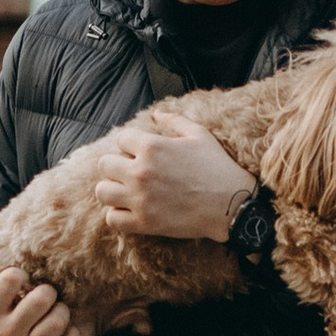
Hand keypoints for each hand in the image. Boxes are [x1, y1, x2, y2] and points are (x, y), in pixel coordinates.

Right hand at [0, 265, 84, 335]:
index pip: (10, 279)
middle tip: (45, 295)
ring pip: (58, 322)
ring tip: (55, 312)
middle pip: (41, 299)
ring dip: (61, 312)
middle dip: (47, 292)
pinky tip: (63, 331)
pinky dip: (72, 334)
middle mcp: (7, 335)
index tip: (21, 281)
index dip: (19, 274)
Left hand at [90, 116, 253, 243]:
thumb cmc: (218, 167)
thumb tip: (155, 112)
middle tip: (131, 172)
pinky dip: (117, 214)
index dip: (130, 145)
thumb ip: (174, 121)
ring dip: (112, 189)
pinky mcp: (144, 223)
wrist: (232, 205)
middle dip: (117, 166)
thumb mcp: (199, 135)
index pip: (120, 139)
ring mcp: (139, 199)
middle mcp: (140, 172)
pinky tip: (130, 210)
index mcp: (152, 147)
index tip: (141, 153)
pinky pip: (112, 219)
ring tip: (126, 191)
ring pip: (102, 191)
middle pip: (105, 165)